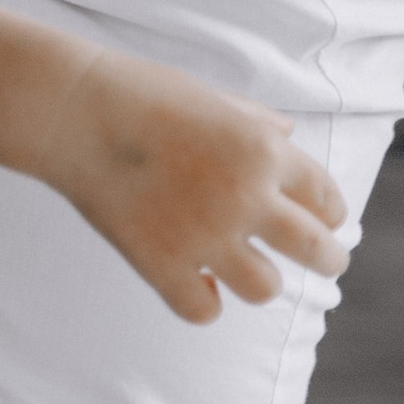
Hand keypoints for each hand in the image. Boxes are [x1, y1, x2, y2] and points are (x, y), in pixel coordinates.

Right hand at [47, 51, 350, 327]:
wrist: (73, 110)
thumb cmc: (140, 92)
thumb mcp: (210, 97)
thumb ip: (255, 122)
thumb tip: (288, 136)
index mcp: (262, 151)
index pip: (327, 198)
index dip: (330, 212)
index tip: (325, 219)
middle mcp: (244, 197)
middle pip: (318, 251)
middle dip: (329, 259)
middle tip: (327, 262)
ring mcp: (203, 235)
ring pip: (265, 288)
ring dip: (262, 280)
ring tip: (247, 271)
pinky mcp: (160, 263)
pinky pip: (203, 310)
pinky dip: (203, 301)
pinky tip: (197, 283)